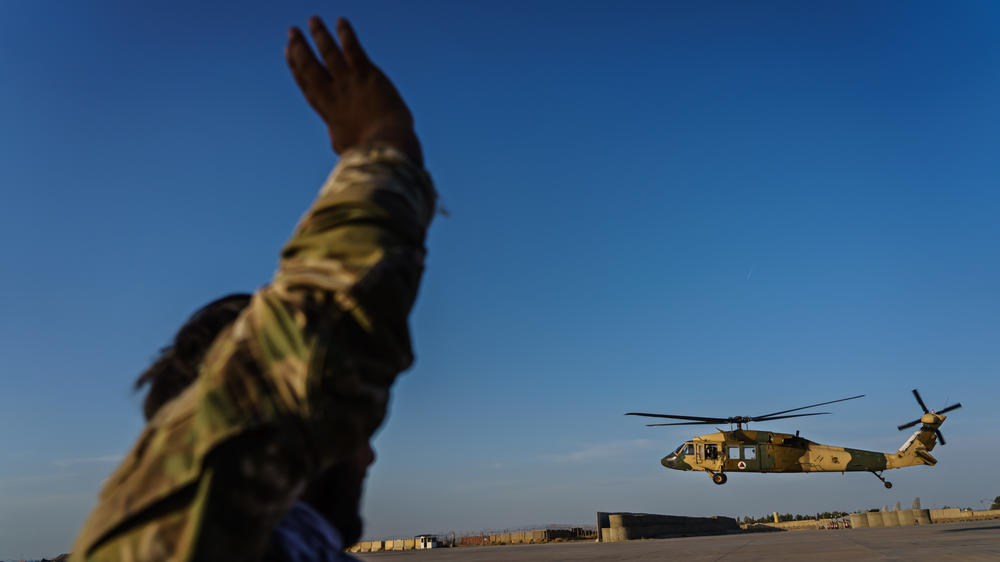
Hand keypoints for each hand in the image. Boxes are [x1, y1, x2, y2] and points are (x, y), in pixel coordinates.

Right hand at [285, 17, 422, 165]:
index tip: (287, 52)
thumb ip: (338, 136)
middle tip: (292, 31)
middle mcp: (333, 93)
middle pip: (311, 65)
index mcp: (328, 111)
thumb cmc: (369, 150)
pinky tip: (341, 21)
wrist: (386, 144)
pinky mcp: (366, 74)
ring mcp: (348, 82)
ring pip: (329, 53)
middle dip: (300, 47)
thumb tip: (334, 138)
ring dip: (320, 35)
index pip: (307, 83)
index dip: (295, 66)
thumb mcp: (345, 146)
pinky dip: (346, 34)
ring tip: (313, 20)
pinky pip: (353, 49)